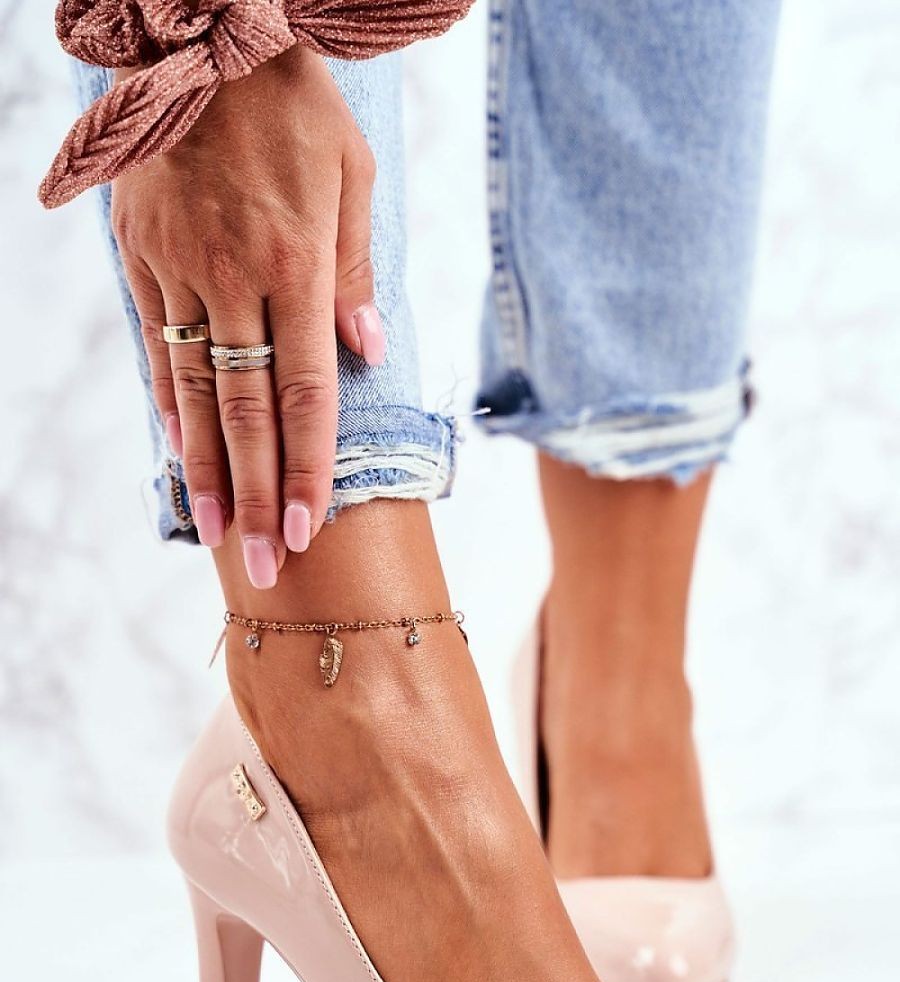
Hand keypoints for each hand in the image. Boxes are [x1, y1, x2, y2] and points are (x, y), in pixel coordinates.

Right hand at [111, 45, 382, 585]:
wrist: (207, 38)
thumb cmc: (299, 110)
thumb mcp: (352, 178)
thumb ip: (357, 272)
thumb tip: (369, 355)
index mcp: (298, 264)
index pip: (306, 393)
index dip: (307, 467)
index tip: (308, 528)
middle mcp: (237, 278)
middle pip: (248, 411)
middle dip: (258, 495)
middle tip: (267, 565)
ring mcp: (181, 269)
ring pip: (193, 391)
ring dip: (206, 469)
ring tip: (217, 530)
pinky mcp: (142, 257)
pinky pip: (156, 346)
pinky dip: (168, 405)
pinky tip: (178, 453)